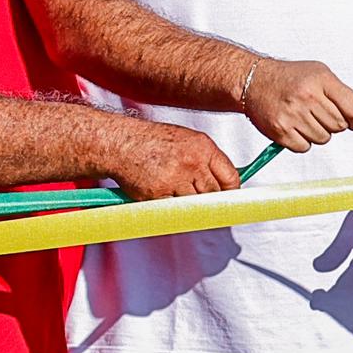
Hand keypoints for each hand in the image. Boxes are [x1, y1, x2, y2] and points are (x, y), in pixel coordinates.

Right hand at [102, 117, 242, 202]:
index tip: (228, 199)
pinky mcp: (159, 195)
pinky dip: (171, 209)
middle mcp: (192, 163)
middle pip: (214, 195)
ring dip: (189, 206)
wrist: (121, 143)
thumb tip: (224, 183)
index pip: (230, 178)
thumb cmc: (152, 141)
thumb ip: (207, 161)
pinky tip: (164, 197)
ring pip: (195, 205)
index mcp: (203, 148)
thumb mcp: (187, 141)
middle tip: (206, 206)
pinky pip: (174, 211)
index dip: (231, 192)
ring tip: (178, 196)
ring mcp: (175, 180)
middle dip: (210, 202)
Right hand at [238, 55, 352, 153]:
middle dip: (334, 123)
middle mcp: (307, 96)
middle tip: (319, 112)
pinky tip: (294, 125)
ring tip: (304, 117)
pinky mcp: (281, 130)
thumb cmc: (290, 78)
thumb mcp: (321, 75)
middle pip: (340, 126)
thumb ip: (346, 94)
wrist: (254, 81)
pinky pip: (305, 147)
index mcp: (321, 80)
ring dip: (318, 132)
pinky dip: (302, 140)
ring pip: (324, 139)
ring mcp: (293, 114)